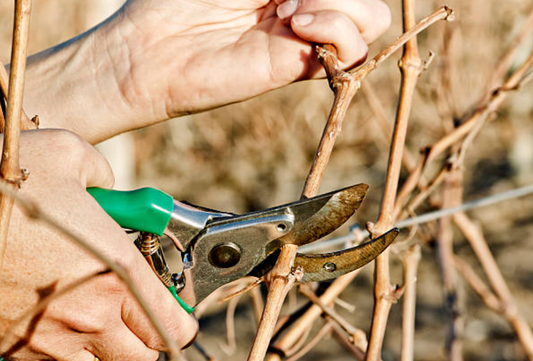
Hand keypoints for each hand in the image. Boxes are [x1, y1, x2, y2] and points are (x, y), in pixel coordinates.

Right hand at [0, 130, 196, 359]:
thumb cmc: (3, 182)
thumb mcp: (72, 157)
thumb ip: (108, 178)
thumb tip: (111, 190)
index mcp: (115, 272)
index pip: (173, 323)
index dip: (180, 317)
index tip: (174, 305)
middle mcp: (86, 315)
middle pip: (142, 355)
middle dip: (145, 333)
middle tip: (134, 307)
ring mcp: (46, 340)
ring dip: (106, 347)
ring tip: (94, 313)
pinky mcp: (11, 349)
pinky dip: (64, 350)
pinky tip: (54, 315)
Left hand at [23, 0, 390, 142]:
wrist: (152, 48)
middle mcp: (305, 8)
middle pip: (367, 0)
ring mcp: (305, 39)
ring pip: (370, 21)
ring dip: (342, 5)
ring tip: (288, 11)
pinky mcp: (297, 67)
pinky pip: (352, 52)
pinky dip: (337, 29)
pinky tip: (296, 25)